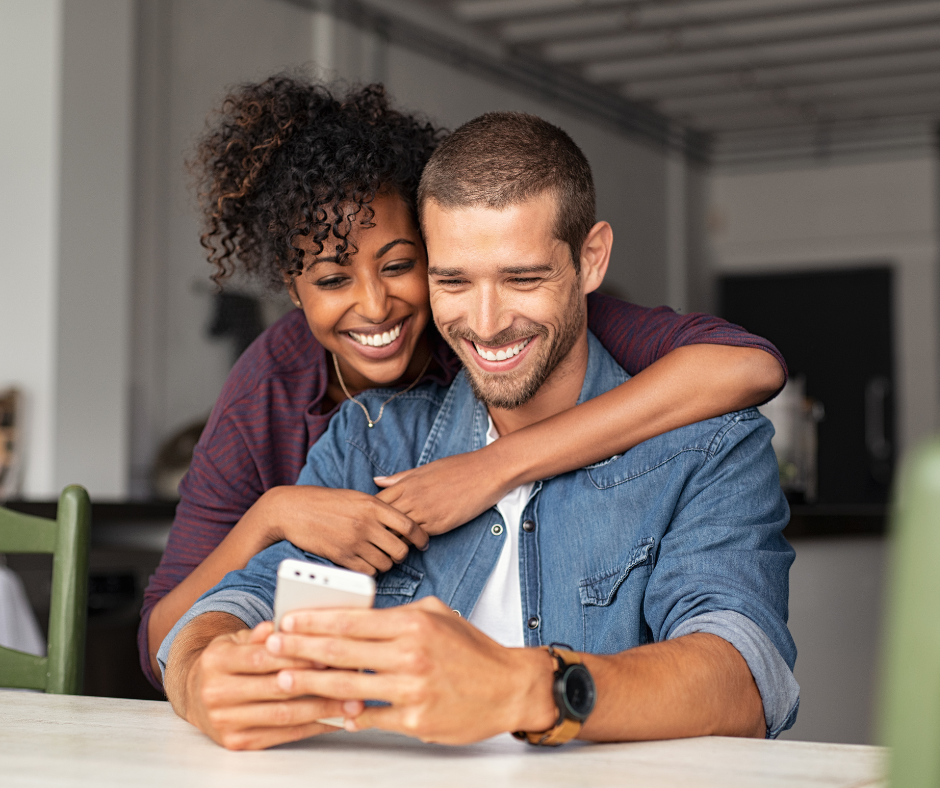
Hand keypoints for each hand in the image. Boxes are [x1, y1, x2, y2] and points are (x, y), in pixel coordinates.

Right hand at [176, 618, 363, 749]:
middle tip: (351, 679)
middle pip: (275, 689)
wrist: (193, 694)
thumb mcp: (237, 639)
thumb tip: (282, 624)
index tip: (328, 655)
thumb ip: (262, 633)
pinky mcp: (236, 742)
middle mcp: (216, 693)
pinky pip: (281, 735)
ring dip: (321, 710)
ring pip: (282, 715)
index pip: (262, 658)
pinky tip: (333, 719)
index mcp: (217, 660)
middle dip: (316, 684)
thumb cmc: (227, 661)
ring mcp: (225, 721)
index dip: (296, 657)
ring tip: (351, 703)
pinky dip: (311, 727)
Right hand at [251, 486, 428, 574]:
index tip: (422, 543)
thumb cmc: (326, 502)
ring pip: (386, 563)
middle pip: (400, 549)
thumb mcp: (356, 497)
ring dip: (385, 563)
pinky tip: (365, 563)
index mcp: (373, 505)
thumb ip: (379, 509)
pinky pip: (368, 572)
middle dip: (401, 553)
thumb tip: (401, 523)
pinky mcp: (342, 557)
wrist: (293, 510)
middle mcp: (366, 524)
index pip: (409, 525)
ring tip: (378, 556)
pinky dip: (370, 570)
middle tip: (395, 552)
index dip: (421, 537)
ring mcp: (354, 542)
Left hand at [264, 597, 556, 743]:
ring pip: (348, 686)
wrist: (509, 687)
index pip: (352, 620)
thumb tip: (357, 616)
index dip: (314, 621)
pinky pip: (370, 718)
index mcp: (413, 623)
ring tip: (285, 678)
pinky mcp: (415, 721)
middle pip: (341, 652)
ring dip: (311, 683)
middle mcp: (410, 654)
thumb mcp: (437, 614)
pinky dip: (346, 714)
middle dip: (300, 649)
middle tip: (271, 647)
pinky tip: (325, 710)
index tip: (288, 620)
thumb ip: (397, 614)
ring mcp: (412, 690)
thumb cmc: (472, 649)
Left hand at [374, 449, 509, 535]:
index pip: (377, 503)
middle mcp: (412, 498)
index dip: (371, 514)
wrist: (486, 472)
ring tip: (391, 546)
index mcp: (407, 483)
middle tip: (375, 539)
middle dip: (377, 530)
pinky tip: (412, 544)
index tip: (370, 521)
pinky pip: (418, 538)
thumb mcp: (425, 469)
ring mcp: (425, 512)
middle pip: (383, 520)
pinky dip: (412, 543)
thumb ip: (400, 478)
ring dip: (393, 540)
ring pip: (398, 532)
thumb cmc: (458, 467)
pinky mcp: (439, 524)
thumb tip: (377, 481)